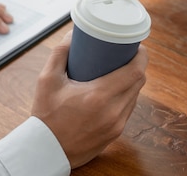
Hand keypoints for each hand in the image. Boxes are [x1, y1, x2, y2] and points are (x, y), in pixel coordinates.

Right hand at [31, 31, 148, 168]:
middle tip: (127, 56)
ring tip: (121, 71)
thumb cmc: (46, 117)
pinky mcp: (115, 134)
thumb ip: (60, 54)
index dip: (141, 57)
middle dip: (137, 66)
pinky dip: (126, 98)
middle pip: (139, 82)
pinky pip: (128, 110)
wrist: (45, 151)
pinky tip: (117, 92)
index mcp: (99, 96)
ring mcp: (116, 125)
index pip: (135, 72)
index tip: (137, 47)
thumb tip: (72, 35)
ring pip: (135, 97)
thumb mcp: (47, 81)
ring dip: (132, 83)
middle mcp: (113, 112)